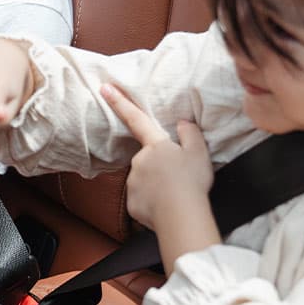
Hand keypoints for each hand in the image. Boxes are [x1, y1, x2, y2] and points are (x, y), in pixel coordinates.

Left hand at [101, 84, 212, 230]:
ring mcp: (133, 182)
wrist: (181, 216)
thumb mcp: (199, 152)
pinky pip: (143, 200)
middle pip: (148, 159)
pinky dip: (153, 203)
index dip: (119, 102)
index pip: (136, 118)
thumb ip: (190, 133)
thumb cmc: (192, 181)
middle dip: (160, 167)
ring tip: (176, 195)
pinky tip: (166, 207)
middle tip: (179, 179)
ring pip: (145, 180)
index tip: (104, 88)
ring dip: (158, 186)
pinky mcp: (132, 203)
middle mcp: (139, 161)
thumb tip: (182, 124)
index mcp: (155, 145)